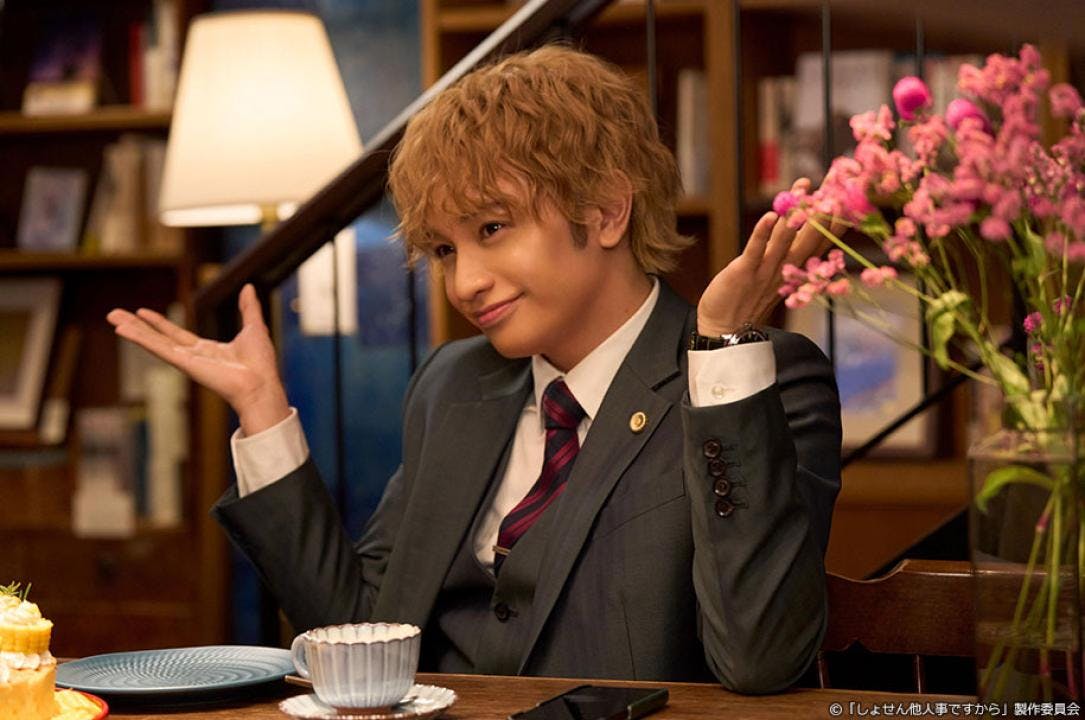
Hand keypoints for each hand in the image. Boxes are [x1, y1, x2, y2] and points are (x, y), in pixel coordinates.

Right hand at [107, 283, 289, 435]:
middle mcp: (193, 356)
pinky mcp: (184, 364)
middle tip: (114, 315)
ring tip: (113, 319)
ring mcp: (186, 361)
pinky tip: (123, 331)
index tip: (142, 312)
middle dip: (137, 326)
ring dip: (133, 331)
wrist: (261, 383)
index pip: (176, 334)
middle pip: (158, 338)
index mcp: (207, 350)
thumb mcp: (253, 327)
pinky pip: (159, 349)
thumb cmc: (260, 363)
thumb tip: (249, 287)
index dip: (159, 323)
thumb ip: (248, 308)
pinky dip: (141, 339)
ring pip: (154, 343)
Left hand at [697, 178, 839, 335]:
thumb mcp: (775, 277)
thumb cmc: (747, 299)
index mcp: (796, 272)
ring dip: (796, 213)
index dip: (835, 221)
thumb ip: (788, 254)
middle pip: (810, 239)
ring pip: (785, 240)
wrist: (723, 328)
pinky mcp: (744, 272)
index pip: (821, 244)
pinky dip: (763, 232)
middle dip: (823, 211)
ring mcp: (766, 271)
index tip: (846, 196)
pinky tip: (770, 214)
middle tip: (835, 184)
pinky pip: (756, 250)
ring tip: (805, 187)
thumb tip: (800, 227)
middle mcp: (785, 271)